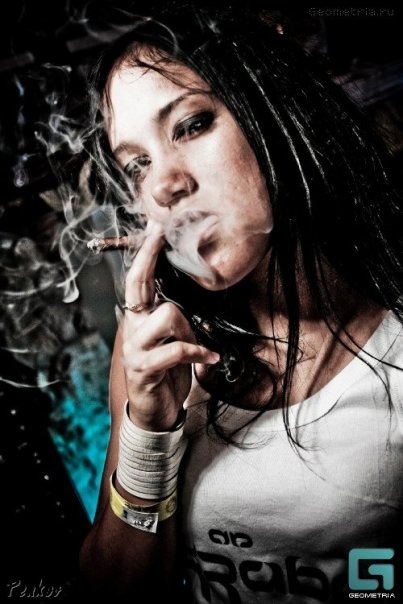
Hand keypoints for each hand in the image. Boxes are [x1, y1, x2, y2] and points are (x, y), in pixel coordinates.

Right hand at [122, 220, 219, 430]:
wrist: (154, 410)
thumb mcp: (170, 339)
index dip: (146, 254)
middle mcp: (132, 328)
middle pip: (138, 285)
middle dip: (149, 257)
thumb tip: (192, 292)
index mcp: (139, 318)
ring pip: (167, 316)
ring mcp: (136, 348)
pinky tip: (209, 358)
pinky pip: (178, 350)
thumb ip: (173, 316)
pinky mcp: (144, 368)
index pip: (138, 280)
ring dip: (189, 328)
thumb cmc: (167, 369)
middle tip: (160, 235)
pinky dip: (199, 352)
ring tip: (198, 343)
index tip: (155, 228)